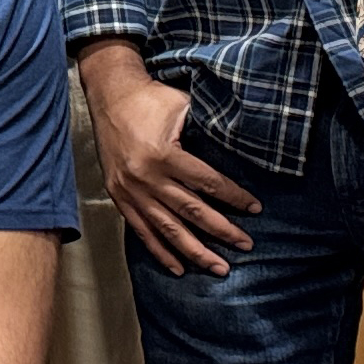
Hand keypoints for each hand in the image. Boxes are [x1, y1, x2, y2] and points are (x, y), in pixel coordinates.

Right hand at [83, 51, 259, 273]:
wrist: (109, 94)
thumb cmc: (151, 98)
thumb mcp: (183, 105)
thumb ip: (208, 128)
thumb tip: (243, 143)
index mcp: (163, 154)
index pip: (208, 183)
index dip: (234, 197)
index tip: (255, 208)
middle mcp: (146, 177)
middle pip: (192, 211)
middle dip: (222, 231)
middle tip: (246, 246)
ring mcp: (130, 191)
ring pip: (168, 229)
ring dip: (195, 251)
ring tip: (218, 267)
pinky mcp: (119, 196)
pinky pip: (142, 231)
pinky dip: (160, 251)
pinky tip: (179, 268)